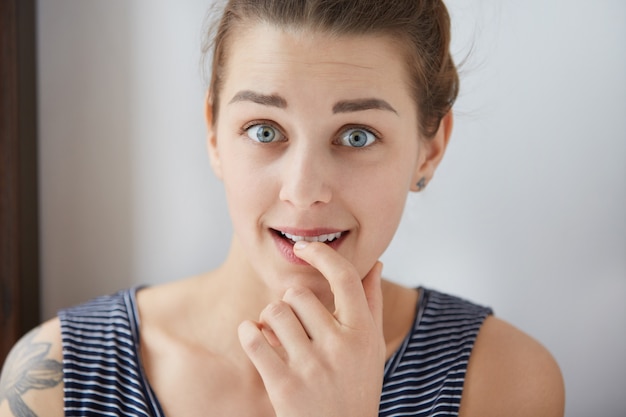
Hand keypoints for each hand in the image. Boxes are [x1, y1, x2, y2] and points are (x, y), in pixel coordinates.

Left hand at [238, 241, 385, 416]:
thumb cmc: (356, 386)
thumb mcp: (372, 347)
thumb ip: (371, 303)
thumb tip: (375, 263)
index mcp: (362, 333)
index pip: (344, 277)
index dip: (321, 255)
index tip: (304, 248)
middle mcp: (339, 347)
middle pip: (298, 294)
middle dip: (290, 303)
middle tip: (294, 321)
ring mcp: (311, 367)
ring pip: (274, 312)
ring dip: (269, 319)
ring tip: (276, 334)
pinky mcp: (283, 385)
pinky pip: (253, 338)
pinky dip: (248, 332)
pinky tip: (254, 336)